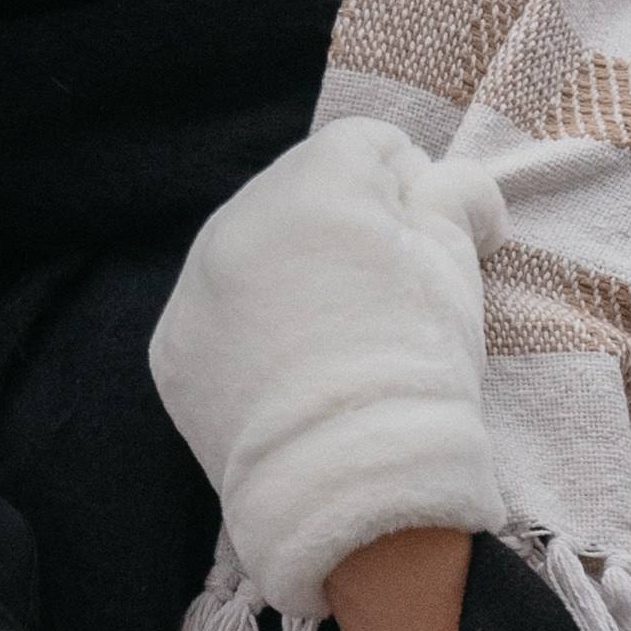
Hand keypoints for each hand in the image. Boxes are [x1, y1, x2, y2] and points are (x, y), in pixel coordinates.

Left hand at [146, 118, 507, 620]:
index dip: (405, 187)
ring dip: (287, 268)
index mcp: (316, 186)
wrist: (354, 484)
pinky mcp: (171, 345)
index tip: (421, 240)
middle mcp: (238, 220)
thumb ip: (454, 197)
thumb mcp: (458, 267)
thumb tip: (441, 181)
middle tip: (377, 293)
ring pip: (248, 246)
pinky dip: (245, 326)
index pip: (364, 147)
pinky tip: (284, 368)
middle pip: (298, 190)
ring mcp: (194, 285)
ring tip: (329, 335)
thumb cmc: (420, 365)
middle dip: (340, 223)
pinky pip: (213, 310)